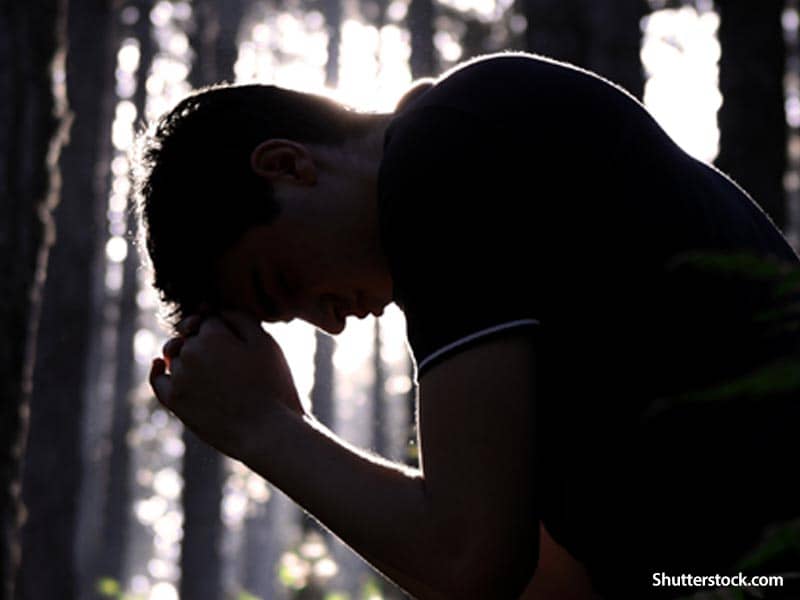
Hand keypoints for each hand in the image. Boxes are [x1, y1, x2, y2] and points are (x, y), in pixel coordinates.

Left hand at [150, 311, 304, 461]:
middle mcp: (190, 352)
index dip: (221, 325)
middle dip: (203, 338)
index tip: (231, 332)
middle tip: (225, 351)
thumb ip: (240, 318)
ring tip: (204, 361)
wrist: (267, 431)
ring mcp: (180, 378)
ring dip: (185, 351)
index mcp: (212, 335)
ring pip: (175, 354)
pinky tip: (160, 363)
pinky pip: (158, 380)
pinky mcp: (175, 401)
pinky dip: (158, 369)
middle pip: (191, 335)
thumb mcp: (264, 343)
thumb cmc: (272, 384)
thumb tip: (216, 310)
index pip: (210, 319)